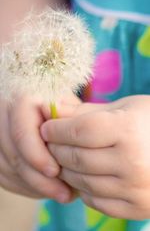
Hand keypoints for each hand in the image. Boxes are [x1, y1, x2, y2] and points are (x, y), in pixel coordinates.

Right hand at [0, 95, 72, 201]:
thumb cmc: (58, 100)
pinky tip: (44, 189)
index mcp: (22, 100)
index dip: (37, 156)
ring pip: (8, 169)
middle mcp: (4, 115)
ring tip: (60, 193)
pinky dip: (24, 186)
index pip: (22, 132)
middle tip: (64, 194)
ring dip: (34, 187)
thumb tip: (77, 147)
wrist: (38, 98)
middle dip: (39, 180)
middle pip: (15, 155)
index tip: (55, 172)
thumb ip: (71, 120)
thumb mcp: (68, 102)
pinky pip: (3, 175)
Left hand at [41, 95, 149, 218]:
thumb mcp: (123, 108)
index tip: (46, 128)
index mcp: (129, 129)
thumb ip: (86, 111)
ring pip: (82, 182)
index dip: (57, 129)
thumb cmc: (148, 122)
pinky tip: (84, 175)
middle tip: (50, 143)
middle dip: (56, 149)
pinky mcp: (137, 208)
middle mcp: (133, 161)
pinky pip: (96, 201)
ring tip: (64, 158)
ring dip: (66, 170)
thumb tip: (53, 109)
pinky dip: (83, 188)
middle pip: (77, 158)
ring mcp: (136, 188)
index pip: (80, 131)